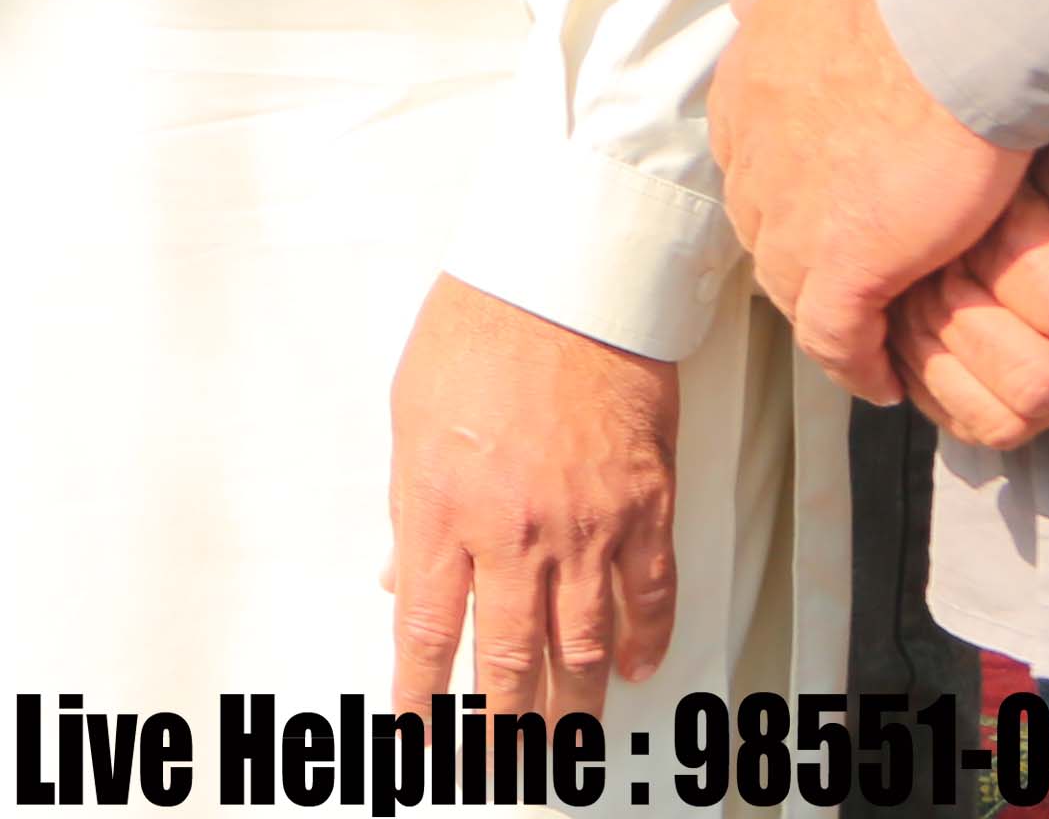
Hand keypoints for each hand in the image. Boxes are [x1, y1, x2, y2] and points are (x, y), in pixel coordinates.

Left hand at [384, 277, 678, 718]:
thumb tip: (399, 572)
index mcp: (442, 509)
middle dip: (501, 726)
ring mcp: (585, 528)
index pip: (425, 631)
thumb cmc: (480, 331)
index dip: (419, 696)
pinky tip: (636, 667)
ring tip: (567, 741)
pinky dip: (645, 640)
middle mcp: (513, 533)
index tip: (418, 734)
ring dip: (575, 703)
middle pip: (507, 661)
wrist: (566, 282)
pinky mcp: (644, 508)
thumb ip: (408, 507)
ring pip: (583, 647)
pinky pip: (649, 596)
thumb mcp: (409, 419)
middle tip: (500, 766)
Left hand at [707, 0, 1028, 401]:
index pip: (757, 155)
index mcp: (747, 82)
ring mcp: (790, 210)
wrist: (954, 11)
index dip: (792, 184)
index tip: (826, 202)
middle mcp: (751, 147)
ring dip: (829, 315)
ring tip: (864, 340)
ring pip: (794, 285)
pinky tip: (883, 379)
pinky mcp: (842, 261)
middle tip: (848, 279)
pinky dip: (856, 362)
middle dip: (802, 250)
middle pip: (766, 222)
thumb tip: (763, 1)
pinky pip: (835, 335)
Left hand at [888, 132, 1048, 452]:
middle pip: (1044, 378)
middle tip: (943, 258)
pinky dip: (931, 380)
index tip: (991, 213)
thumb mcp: (1033, 147)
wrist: (924, 185)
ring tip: (923, 287)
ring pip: (1014, 414)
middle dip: (970, 315)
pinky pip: (975, 429)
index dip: (1018, 260)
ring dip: (946, 347)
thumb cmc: (979, 157)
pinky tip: (909, 324)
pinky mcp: (996, 415)